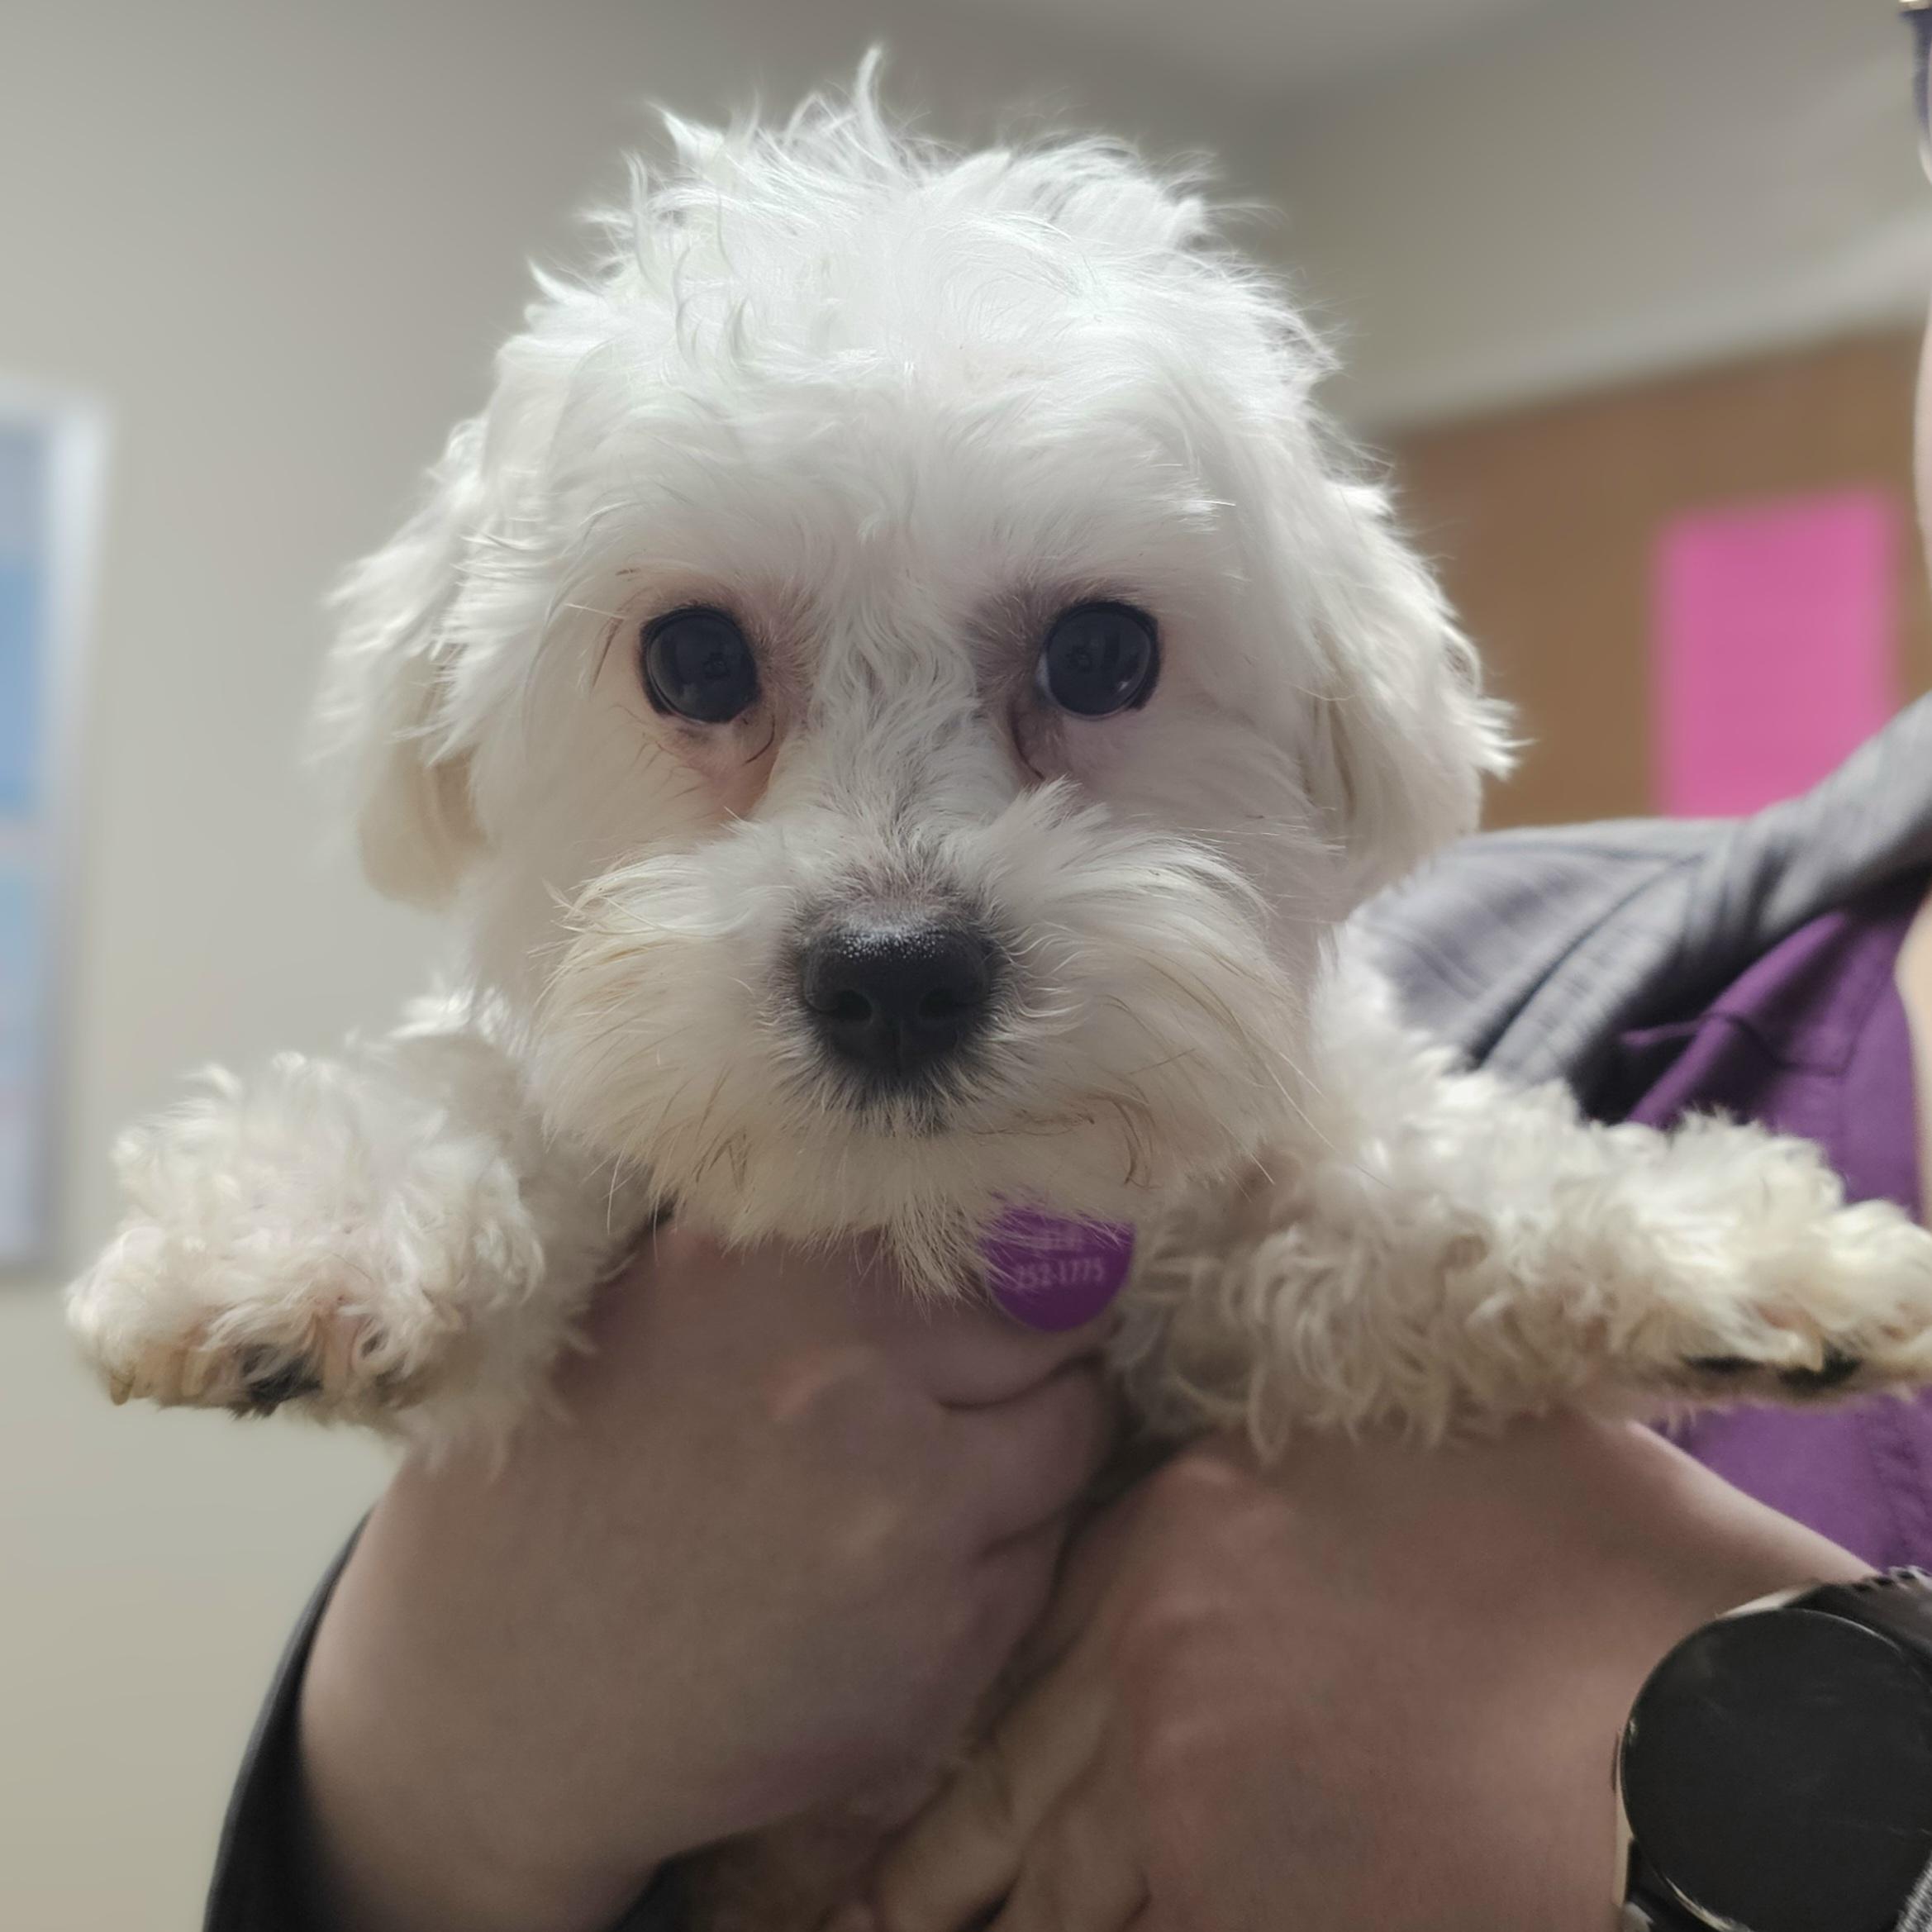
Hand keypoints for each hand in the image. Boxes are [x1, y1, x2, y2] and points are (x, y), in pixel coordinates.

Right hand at [297, 1225, 1114, 1931]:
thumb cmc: (563, 1481)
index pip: (998, 1232)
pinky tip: (891, 1582)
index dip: (1008, 1266)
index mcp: (785, 1271)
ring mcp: (910, 1520)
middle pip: (1054, 1336)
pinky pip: (1035, 1568)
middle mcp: (859, 1380)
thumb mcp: (660, 1299)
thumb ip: (807, 1251)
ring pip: (1067, 1449)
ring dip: (1024, 1460)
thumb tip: (975, 1204)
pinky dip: (992, 1565)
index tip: (1010, 1287)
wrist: (493, 1704)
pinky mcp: (938, 1647)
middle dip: (1030, 1358)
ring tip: (923, 1487)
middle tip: (969, 1392)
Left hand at [859, 1419, 1867, 1931]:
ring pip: (1037, 1869)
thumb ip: (1293, 1479)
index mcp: (1185, 1521)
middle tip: (830, 1897)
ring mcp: (1170, 1768)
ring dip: (969, 1907)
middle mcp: (1147, 1638)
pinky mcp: (1222, 1880)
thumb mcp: (1414, 1460)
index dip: (974, 1699)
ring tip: (874, 1930)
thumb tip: (1258, 1490)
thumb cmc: (1577, 1567)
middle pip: (1005, 1762)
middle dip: (922, 1847)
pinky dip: (1075, 1925)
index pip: (1041, 1622)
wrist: (1683, 1713)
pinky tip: (1015, 1930)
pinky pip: (1119, 1920)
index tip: (908, 1752)